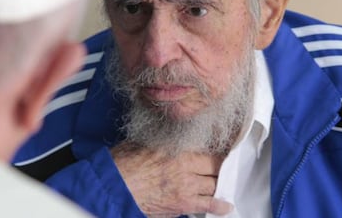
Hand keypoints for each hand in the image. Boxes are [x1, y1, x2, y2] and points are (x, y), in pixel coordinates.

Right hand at [111, 142, 231, 216]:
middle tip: (223, 166)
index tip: (222, 149)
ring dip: (219, 184)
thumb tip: (166, 135)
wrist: (115, 188)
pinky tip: (226, 206)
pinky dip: (219, 206)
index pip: (207, 146)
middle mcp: (186, 165)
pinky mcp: (183, 203)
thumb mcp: (142, 142)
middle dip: (220, 166)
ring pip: (214, 184)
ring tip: (223, 183)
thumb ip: (160, 140)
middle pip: (215, 166)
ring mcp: (186, 186)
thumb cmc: (123, 164)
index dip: (217, 148)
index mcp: (177, 148)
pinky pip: (208, 205)